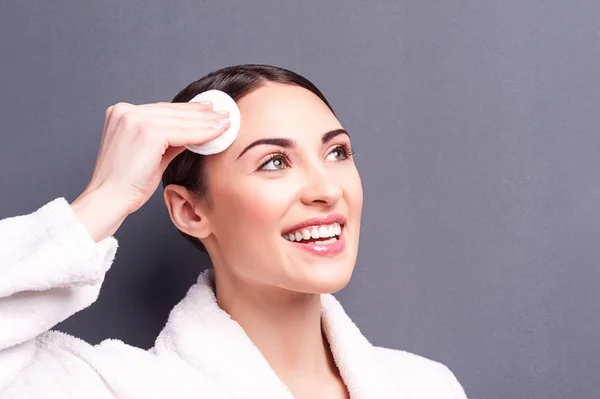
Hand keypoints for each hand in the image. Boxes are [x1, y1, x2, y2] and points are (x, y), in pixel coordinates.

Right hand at [72, 101, 229, 240]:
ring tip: (226, 123)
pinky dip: (202, 133)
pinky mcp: (147, 132)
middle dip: (201, 114)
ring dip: (207, 122)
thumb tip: (191, 134)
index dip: (188, 110)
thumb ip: (167, 142)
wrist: (109, 200)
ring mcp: (134, 120)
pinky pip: (183, 132)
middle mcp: (125, 111)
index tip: (208, 110)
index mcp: (120, 113)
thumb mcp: (149, 155)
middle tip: (224, 114)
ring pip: (181, 120)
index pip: (163, 110)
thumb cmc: (126, 184)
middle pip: (173, 112)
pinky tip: (217, 133)